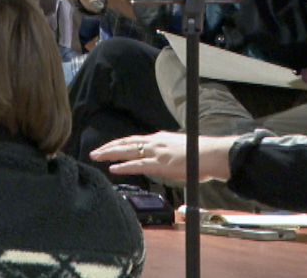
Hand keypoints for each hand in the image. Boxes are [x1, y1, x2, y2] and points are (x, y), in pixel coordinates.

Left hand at [89, 132, 235, 183]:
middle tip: (95, 152)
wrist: (211, 154)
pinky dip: (123, 166)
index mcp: (159, 138)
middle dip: (109, 147)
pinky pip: (137, 165)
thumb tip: (162, 158)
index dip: (120, 143)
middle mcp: (155, 142)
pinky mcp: (159, 164)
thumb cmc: (200, 155)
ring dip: (110, 154)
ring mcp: (156, 152)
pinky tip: (113, 168)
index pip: (134, 140)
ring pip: (127, 151)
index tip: (108, 146)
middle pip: (126, 142)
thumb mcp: (179, 148)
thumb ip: (167, 152)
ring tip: (96, 156)